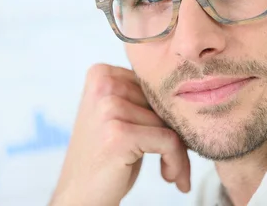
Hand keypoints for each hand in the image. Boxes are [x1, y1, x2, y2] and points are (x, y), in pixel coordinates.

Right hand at [50, 64, 190, 205]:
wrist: (80, 197)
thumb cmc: (106, 159)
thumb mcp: (121, 116)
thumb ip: (142, 96)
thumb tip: (186, 90)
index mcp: (102, 74)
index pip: (156, 85)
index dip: (169, 113)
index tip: (171, 139)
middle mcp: (103, 85)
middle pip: (165, 102)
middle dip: (177, 133)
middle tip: (175, 160)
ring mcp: (109, 108)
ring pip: (170, 123)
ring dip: (179, 153)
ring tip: (171, 171)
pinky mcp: (119, 133)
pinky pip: (169, 141)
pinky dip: (177, 162)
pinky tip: (170, 177)